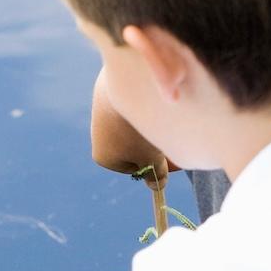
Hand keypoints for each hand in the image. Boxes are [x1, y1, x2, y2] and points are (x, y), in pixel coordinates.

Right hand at [89, 68, 174, 185]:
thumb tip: (157, 186)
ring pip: (134, 124)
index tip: (171, 156)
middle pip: (135, 146)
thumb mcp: (153, 158)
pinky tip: (152, 100)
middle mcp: (98, 137)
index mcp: (104, 159)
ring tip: (162, 116)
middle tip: (173, 136)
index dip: (156, 164)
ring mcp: (101, 113)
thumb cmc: (140, 129)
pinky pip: (132, 104)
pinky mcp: (108, 92)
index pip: (136, 168)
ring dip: (151, 124)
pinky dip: (145, 105)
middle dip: (155, 144)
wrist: (125, 84)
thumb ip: (157, 174)